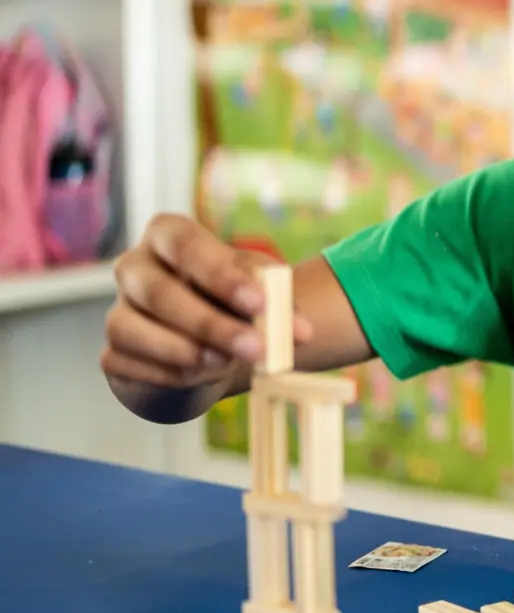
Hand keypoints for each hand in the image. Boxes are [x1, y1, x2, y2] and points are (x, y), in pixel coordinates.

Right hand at [102, 214, 312, 390]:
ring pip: (132, 328)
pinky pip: (130, 364)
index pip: (186, 245)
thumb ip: (280, 304)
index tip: (258, 302)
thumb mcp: (261, 290)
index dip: (220, 274)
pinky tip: (203, 376)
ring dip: (186, 352)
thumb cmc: (234, 304)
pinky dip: (170, 375)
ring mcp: (117, 310)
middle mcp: (134, 267)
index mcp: (168, 235)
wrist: (211, 345)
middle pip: (158, 291)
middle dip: (210, 324)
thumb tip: (301, 332)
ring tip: (228, 365)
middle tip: (255, 348)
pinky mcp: (113, 353)